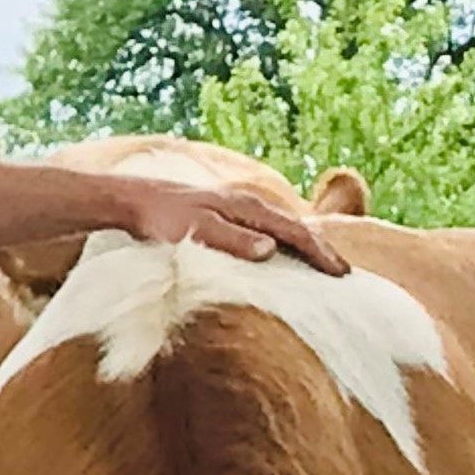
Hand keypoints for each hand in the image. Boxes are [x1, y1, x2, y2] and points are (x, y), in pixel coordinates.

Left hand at [122, 179, 348, 274]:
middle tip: (343, 274)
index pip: (294, 232)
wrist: (131, 199)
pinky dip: (282, 243)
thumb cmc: (160, 218)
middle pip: (294, 227)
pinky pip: (265, 229)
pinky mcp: (225, 214)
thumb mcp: (195, 231)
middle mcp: (247, 203)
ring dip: (303, 246)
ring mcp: (236, 207)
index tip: (340, 274)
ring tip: (321, 267)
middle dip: (320, 250)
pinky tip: (281, 256)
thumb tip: (271, 249)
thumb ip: (231, 240)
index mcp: (247, 206)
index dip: (319, 253)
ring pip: (281, 227)